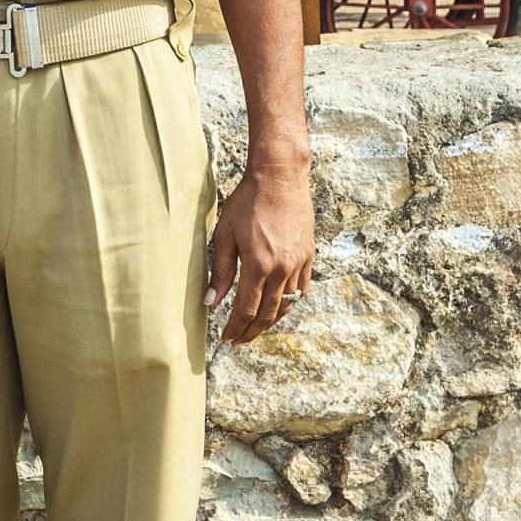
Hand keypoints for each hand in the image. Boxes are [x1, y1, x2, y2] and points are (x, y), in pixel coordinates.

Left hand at [207, 159, 314, 344]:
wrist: (279, 179)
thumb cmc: (246, 203)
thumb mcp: (225, 235)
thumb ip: (219, 271)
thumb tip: (211, 303)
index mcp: (259, 265)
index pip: (246, 309)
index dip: (235, 328)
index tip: (225, 339)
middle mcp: (283, 269)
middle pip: (268, 313)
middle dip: (251, 331)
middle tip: (238, 341)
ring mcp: (299, 263)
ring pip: (287, 305)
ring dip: (271, 321)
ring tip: (255, 328)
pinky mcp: (309, 256)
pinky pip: (302, 290)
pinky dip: (289, 303)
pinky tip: (278, 306)